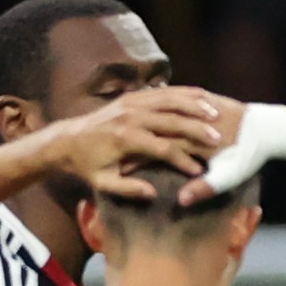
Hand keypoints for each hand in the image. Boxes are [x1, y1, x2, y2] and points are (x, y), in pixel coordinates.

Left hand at [55, 86, 227, 206]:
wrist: (66, 140)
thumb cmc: (85, 166)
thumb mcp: (102, 182)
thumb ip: (128, 190)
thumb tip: (152, 194)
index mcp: (125, 139)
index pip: (164, 149)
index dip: (183, 161)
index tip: (199, 172)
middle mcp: (130, 117)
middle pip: (173, 121)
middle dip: (197, 131)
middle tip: (219, 141)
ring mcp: (131, 102)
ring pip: (172, 100)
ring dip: (195, 107)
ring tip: (216, 116)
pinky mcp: (132, 95)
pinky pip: (164, 91)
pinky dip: (183, 93)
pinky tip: (201, 99)